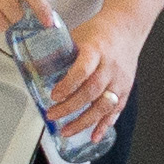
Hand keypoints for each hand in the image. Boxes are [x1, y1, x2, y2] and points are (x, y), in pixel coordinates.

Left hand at [42, 8, 145, 144]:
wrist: (127, 27)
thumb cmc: (100, 31)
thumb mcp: (77, 35)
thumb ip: (60, 52)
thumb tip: (36, 67)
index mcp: (96, 50)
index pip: (83, 70)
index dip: (68, 85)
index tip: (54, 95)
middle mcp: (109, 66)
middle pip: (91, 91)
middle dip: (70, 107)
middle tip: (53, 115)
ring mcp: (119, 80)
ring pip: (103, 105)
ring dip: (84, 121)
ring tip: (67, 131)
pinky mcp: (125, 89)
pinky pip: (115, 111)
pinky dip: (104, 125)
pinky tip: (93, 136)